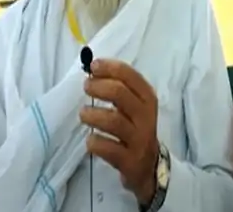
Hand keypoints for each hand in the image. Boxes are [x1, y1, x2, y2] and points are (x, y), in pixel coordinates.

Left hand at [80, 58, 159, 205]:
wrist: (148, 165)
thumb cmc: (135, 128)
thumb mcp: (135, 106)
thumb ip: (119, 88)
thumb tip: (94, 69)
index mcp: (148, 98)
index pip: (131, 76)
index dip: (110, 68)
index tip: (93, 66)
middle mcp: (146, 116)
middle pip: (120, 94)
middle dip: (99, 87)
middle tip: (86, 87)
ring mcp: (139, 139)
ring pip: (113, 121)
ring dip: (92, 115)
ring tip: (84, 114)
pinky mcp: (129, 159)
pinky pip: (107, 148)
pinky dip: (94, 142)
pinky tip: (91, 140)